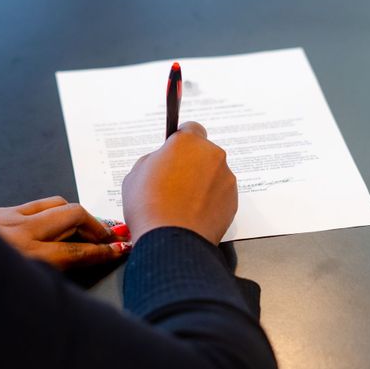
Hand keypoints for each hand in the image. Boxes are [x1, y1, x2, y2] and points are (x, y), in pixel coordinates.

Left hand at [0, 197, 130, 269]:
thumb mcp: (5, 296)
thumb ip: (35, 282)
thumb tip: (60, 281)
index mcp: (27, 259)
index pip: (78, 253)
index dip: (104, 252)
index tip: (121, 250)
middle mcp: (22, 235)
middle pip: (73, 218)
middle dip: (96, 226)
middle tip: (108, 237)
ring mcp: (9, 218)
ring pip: (55, 205)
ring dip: (76, 214)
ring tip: (86, 227)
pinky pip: (34, 205)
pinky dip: (51, 211)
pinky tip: (53, 221)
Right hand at [121, 121, 237, 244]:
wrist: (171, 239)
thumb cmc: (149, 205)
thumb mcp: (136, 174)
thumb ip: (154, 160)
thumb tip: (163, 162)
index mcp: (188, 142)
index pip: (191, 129)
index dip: (181, 141)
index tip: (174, 152)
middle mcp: (212, 155)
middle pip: (204, 153)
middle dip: (192, 164)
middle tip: (174, 182)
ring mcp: (226, 179)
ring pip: (213, 175)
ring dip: (202, 183)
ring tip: (182, 204)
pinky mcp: (233, 201)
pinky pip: (220, 195)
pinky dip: (210, 201)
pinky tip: (193, 214)